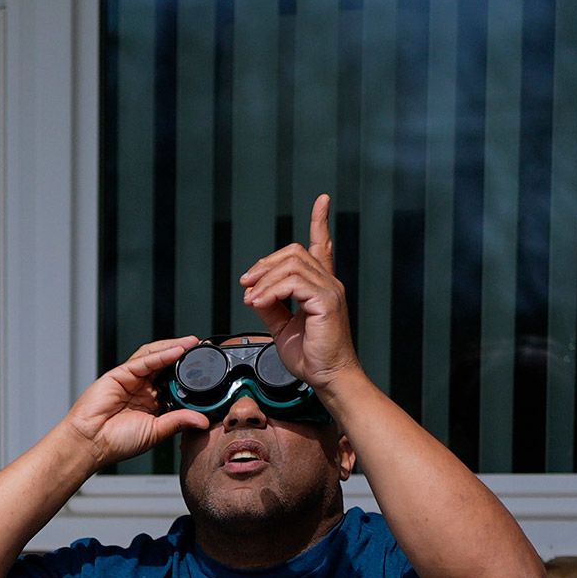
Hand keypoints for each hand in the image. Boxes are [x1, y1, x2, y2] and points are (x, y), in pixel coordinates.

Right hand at [60, 336, 211, 466]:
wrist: (91, 443)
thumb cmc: (116, 442)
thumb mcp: (156, 432)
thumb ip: (179, 421)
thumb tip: (203, 421)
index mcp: (152, 402)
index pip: (174, 382)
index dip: (190, 375)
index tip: (209, 371)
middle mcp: (142, 388)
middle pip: (166, 364)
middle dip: (185, 355)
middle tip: (203, 348)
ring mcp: (131, 379)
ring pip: (155, 357)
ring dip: (174, 348)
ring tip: (193, 343)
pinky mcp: (120, 374)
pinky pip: (143, 361)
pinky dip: (161, 355)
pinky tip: (177, 351)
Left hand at [238, 193, 360, 389]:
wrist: (327, 377)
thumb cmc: (311, 356)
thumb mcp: (282, 326)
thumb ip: (270, 305)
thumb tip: (254, 292)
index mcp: (321, 285)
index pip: (322, 245)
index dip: (320, 221)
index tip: (322, 200)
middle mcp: (328, 282)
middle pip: (294, 252)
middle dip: (265, 264)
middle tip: (246, 286)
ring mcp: (330, 290)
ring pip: (291, 265)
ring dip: (263, 280)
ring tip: (251, 300)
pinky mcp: (326, 301)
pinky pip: (293, 283)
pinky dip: (270, 291)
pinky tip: (259, 304)